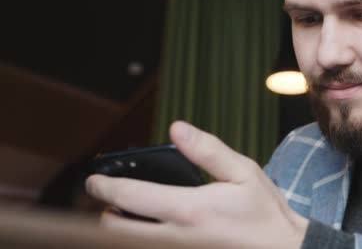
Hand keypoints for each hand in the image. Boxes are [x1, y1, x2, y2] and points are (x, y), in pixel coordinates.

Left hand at [86, 121, 307, 248]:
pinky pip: (152, 248)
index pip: (130, 197)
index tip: (93, 179)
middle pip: (117, 229)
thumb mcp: (243, 172)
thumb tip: (176, 129)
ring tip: (131, 212)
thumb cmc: (264, 212)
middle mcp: (176, 238)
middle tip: (112, 197)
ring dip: (123, 228)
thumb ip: (207, 150)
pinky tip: (157, 226)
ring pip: (129, 244)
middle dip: (107, 211)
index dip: (105, 185)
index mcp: (188, 209)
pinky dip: (143, 238)